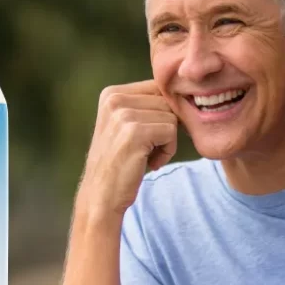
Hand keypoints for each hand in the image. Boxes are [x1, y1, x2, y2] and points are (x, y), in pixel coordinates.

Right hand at [80, 80, 177, 216]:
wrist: (101, 196)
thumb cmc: (120, 163)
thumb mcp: (125, 126)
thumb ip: (146, 107)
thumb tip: (183, 94)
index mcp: (112, 93)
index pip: (158, 88)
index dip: (164, 113)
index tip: (151, 137)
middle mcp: (115, 98)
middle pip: (166, 102)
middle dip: (166, 128)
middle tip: (149, 150)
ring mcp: (123, 114)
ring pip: (171, 117)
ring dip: (167, 142)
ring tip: (148, 157)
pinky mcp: (135, 131)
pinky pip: (171, 132)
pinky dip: (168, 151)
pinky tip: (151, 163)